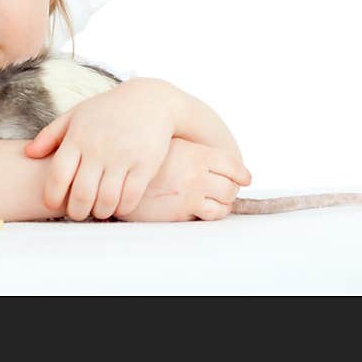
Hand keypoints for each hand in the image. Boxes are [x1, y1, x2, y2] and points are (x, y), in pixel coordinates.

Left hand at [24, 78, 176, 220]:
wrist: (150, 100)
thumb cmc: (108, 110)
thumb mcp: (76, 115)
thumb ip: (50, 135)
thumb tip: (28, 154)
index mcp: (78, 137)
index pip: (58, 175)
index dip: (52, 196)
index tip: (53, 204)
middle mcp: (99, 148)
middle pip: (82, 194)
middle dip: (77, 212)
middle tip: (78, 213)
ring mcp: (123, 156)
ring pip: (107, 200)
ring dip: (100, 212)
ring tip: (98, 210)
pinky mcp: (145, 164)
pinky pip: (131, 197)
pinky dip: (122, 208)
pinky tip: (119, 205)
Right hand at [115, 137, 248, 221]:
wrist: (117, 175)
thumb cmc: (141, 159)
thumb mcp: (169, 146)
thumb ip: (191, 153)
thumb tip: (215, 161)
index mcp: (195, 152)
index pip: (231, 164)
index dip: (241, 174)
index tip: (244, 178)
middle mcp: (196, 171)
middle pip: (231, 186)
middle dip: (230, 191)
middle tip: (224, 193)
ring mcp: (190, 192)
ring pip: (224, 204)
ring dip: (222, 205)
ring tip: (212, 203)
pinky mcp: (181, 211)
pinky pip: (209, 215)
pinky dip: (210, 214)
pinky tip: (198, 210)